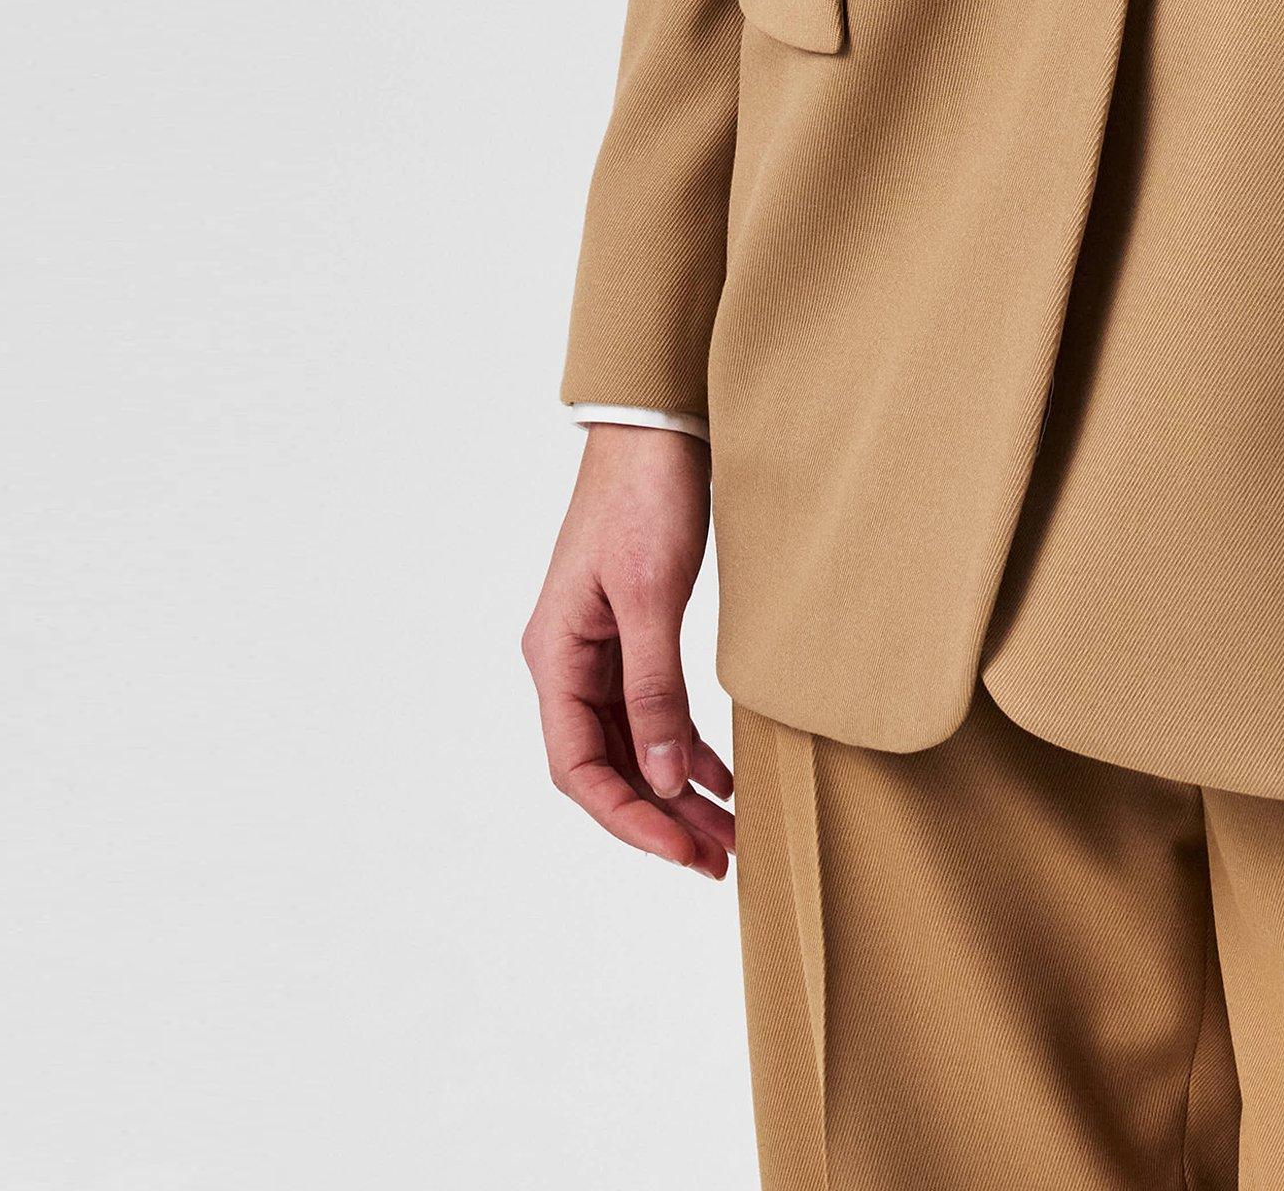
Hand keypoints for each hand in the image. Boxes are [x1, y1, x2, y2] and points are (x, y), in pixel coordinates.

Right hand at [522, 425, 735, 878]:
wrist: (659, 423)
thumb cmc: (645, 496)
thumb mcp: (653, 597)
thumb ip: (654, 689)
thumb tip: (663, 778)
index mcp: (556, 656)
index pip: (579, 768)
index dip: (629, 819)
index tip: (682, 851)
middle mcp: (568, 661)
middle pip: (606, 766)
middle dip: (658, 818)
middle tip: (717, 859)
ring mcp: (599, 647)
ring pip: (631, 743)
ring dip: (673, 790)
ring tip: (727, 833)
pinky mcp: (632, 629)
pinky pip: (650, 709)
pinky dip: (682, 745)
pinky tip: (718, 773)